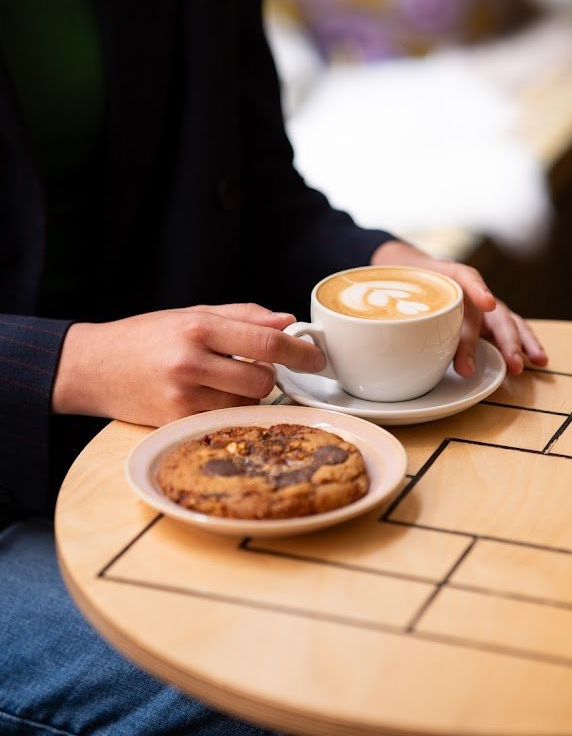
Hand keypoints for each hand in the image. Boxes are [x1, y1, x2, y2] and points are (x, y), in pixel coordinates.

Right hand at [52, 303, 325, 425]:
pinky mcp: (175, 423)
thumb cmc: (145, 337)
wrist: (92, 367)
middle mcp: (190, 362)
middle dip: (270, 376)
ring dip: (248, 396)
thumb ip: (243, 316)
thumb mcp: (192, 313)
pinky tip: (209, 398)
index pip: (265, 341)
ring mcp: (182, 397)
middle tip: (255, 368)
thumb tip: (287, 321)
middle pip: (262, 379)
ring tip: (222, 382)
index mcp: (198, 327)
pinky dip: (228, 411)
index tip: (316, 358)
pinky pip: (224, 421)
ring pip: (246, 404)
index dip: (298, 352)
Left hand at [371, 240, 547, 375]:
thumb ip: (383, 311)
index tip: (486, 305)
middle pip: (491, 312)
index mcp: (447, 275)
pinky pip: (507, 331)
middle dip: (503, 337)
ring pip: (507, 321)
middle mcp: (469, 290)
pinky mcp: (484, 320)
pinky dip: (520, 345)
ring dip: (520, 343)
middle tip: (511, 362)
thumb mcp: (388, 290)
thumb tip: (366, 346)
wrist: (405, 268)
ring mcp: (480, 306)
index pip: (466, 277)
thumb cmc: (399, 283)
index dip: (477, 289)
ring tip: (532, 363)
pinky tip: (534, 363)